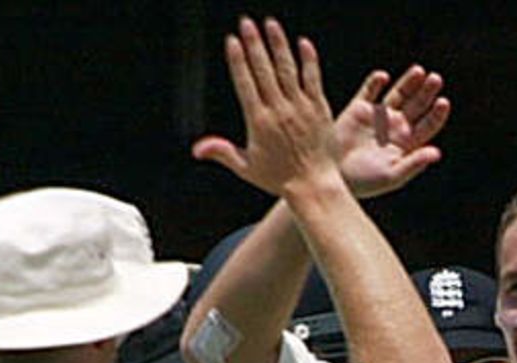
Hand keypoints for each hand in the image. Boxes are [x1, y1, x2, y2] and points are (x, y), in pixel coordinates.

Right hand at [193, 17, 337, 196]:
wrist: (313, 185)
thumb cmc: (280, 179)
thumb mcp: (246, 167)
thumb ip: (222, 152)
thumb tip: (197, 149)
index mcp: (259, 122)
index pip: (245, 83)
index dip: (238, 60)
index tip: (232, 41)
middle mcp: (279, 110)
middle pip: (263, 70)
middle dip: (254, 43)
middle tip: (246, 22)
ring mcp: (300, 107)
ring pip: (287, 69)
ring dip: (278, 44)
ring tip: (270, 24)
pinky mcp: (319, 108)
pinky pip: (313, 78)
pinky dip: (308, 60)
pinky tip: (303, 43)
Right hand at [335, 65, 449, 198]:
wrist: (332, 176)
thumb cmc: (364, 182)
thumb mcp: (392, 175)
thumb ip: (414, 163)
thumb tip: (437, 153)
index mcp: (406, 143)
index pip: (428, 125)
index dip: (436, 113)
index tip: (443, 102)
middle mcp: (394, 127)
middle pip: (417, 105)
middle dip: (427, 92)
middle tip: (435, 79)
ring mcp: (377, 117)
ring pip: (398, 93)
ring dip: (409, 82)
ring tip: (419, 71)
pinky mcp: (358, 110)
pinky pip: (369, 90)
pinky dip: (376, 82)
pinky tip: (383, 77)